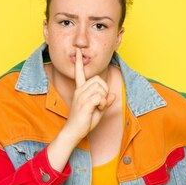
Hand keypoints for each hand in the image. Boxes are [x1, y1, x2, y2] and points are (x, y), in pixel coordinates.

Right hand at [46, 48, 115, 170]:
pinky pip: (100, 97)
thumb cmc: (84, 122)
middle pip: (98, 80)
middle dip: (104, 89)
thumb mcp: (97, 110)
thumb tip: (112, 95)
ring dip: (104, 98)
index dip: (79, 63)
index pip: (79, 73)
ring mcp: (81, 97)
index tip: (79, 52)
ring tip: (99, 107)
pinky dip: (103, 103)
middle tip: (101, 101)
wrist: (73, 132)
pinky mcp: (84, 103)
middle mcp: (79, 91)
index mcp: (80, 90)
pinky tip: (98, 109)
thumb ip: (104, 101)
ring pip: (100, 88)